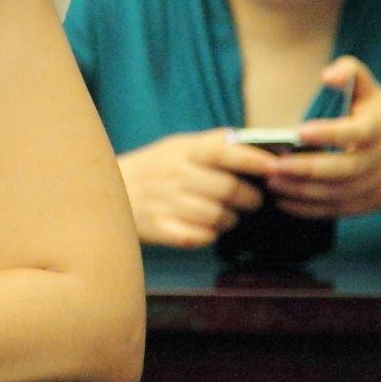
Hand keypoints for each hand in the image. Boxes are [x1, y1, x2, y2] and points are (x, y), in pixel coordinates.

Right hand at [117, 129, 280, 247]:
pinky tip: (205, 228)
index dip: (252, 159)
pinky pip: (199, 237)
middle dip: (250, 198)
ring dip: (230, 219)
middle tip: (253, 200)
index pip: (223, 151)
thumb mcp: (177, 147)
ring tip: (227, 216)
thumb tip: (254, 145)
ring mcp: (165, 202)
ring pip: (218, 216)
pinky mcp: (159, 228)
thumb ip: (213, 145)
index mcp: (183, 150)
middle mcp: (174, 174)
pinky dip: (209, 235)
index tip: (274, 167)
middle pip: (228, 189)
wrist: (106, 191)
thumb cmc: (154, 168)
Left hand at [283, 57, 380, 217]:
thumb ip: (351, 72)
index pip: (356, 133)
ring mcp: (374, 186)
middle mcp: (378, 160)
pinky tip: (283, 201)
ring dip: (302, 191)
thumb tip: (328, 75)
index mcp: (380, 129)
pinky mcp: (365, 205)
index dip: (330, 134)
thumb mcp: (373, 91)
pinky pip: (336, 210)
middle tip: (274, 165)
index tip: (299, 131)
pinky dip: (308, 209)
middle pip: (343, 170)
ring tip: (272, 181)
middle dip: (307, 169)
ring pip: (337, 193)